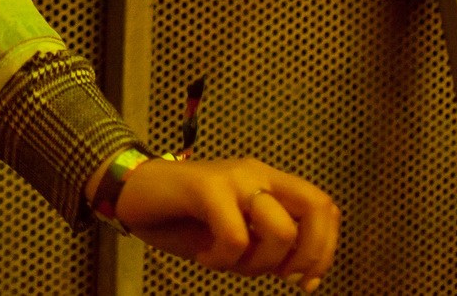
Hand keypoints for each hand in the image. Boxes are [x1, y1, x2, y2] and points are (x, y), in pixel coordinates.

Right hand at [114, 155, 340, 282]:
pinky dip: (222, 260)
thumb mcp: (235, 236)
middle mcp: (258, 174)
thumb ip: (265, 246)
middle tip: (281, 276)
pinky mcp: (207, 187)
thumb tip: (301, 272)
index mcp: (269, 184)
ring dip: (258, 264)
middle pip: (317, 208)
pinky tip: (203, 257)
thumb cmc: (183, 217)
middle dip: (311, 254)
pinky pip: (235, 237)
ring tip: (226, 262)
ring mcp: (234, 178)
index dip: (325, 249)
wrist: (131, 191)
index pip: (323, 208)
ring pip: (281, 231)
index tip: (306, 282)